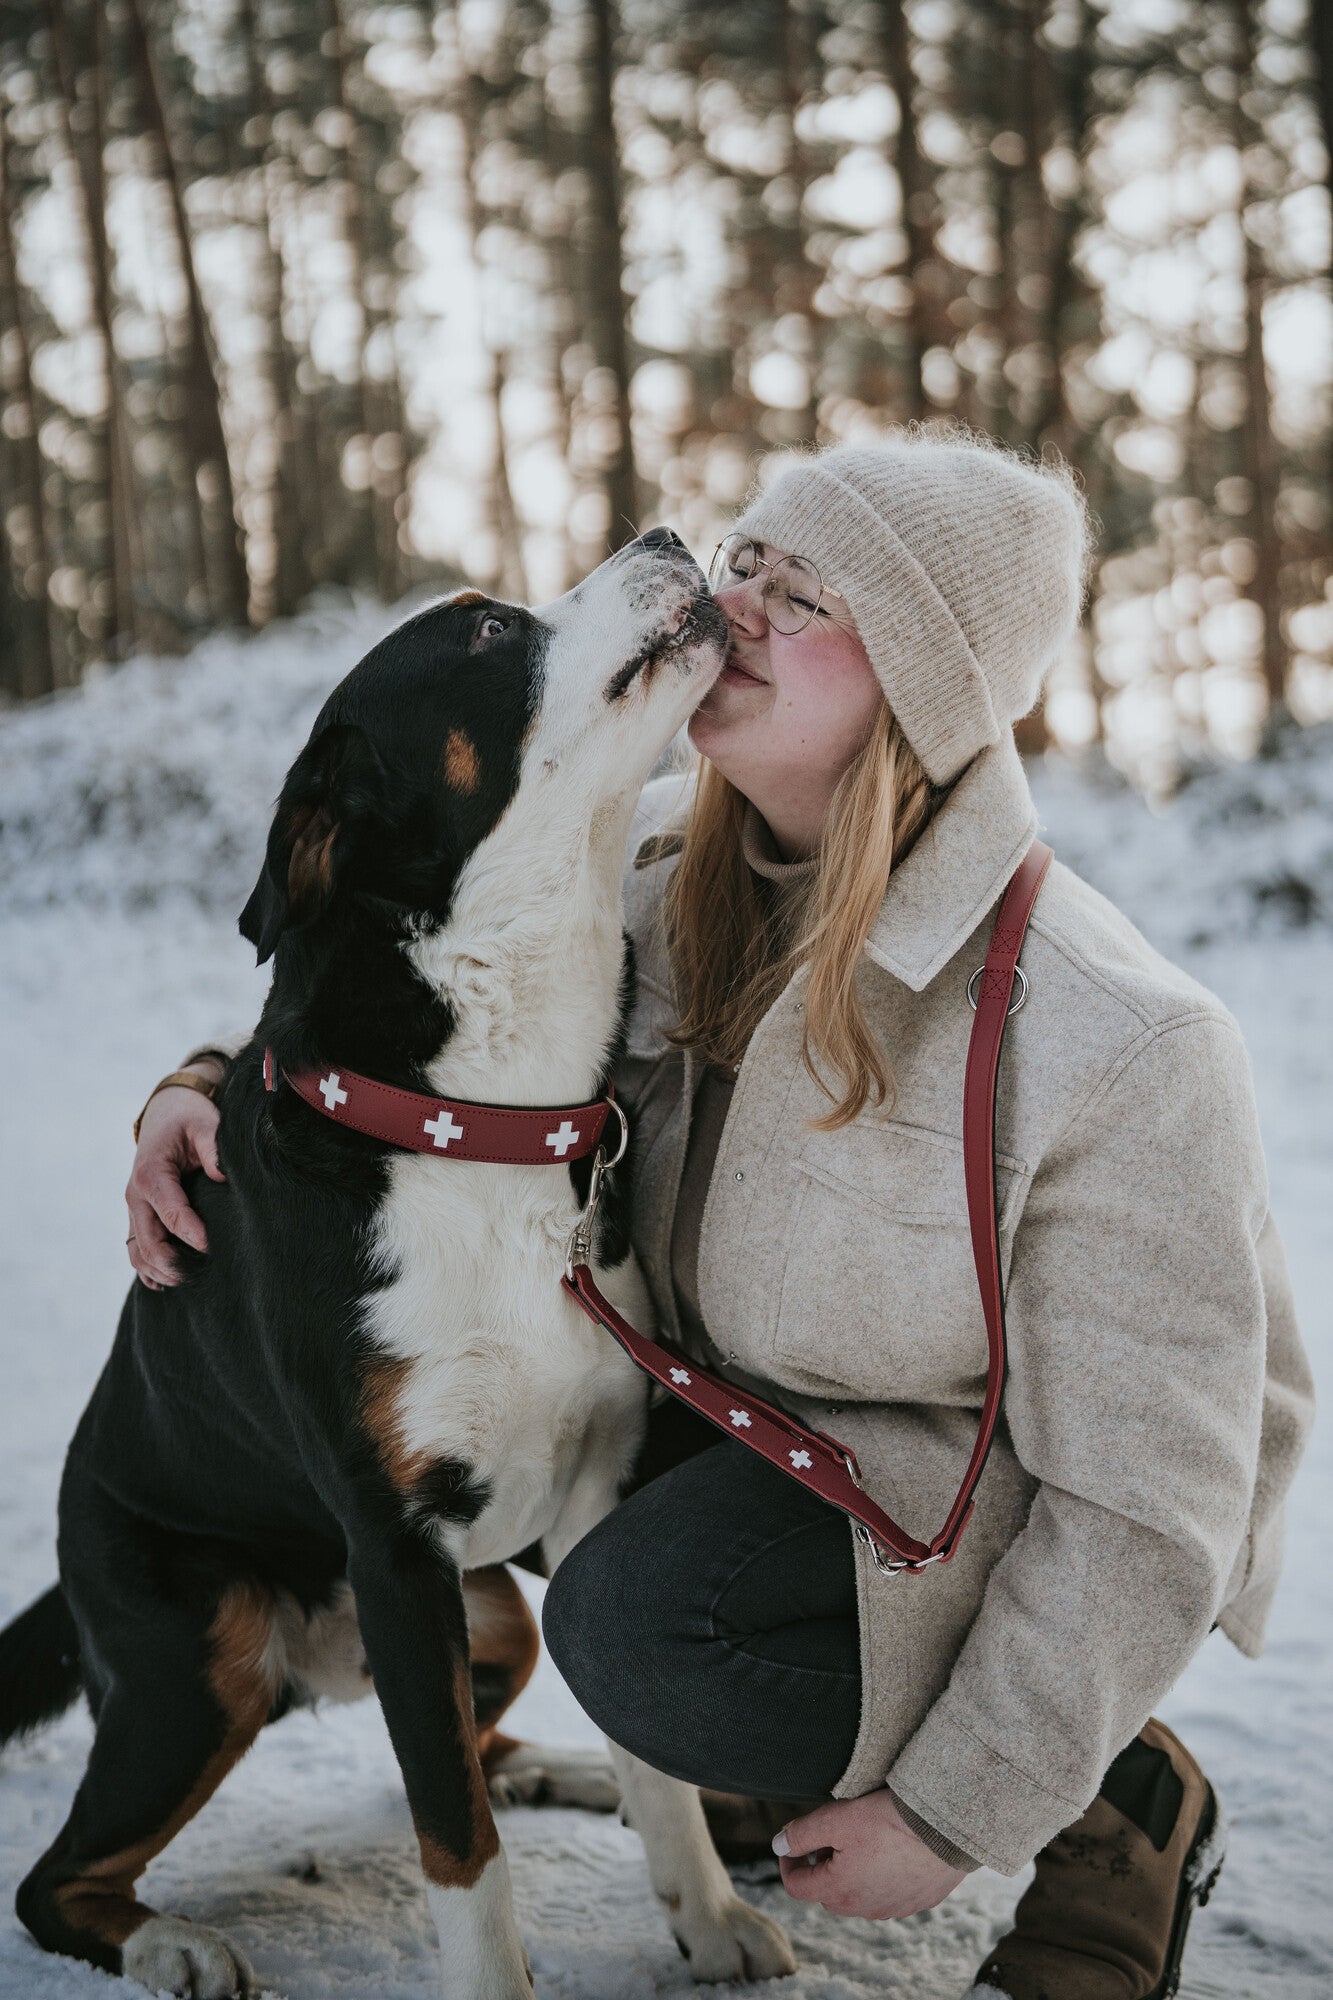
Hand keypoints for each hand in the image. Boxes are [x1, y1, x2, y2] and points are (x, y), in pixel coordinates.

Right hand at [124, 1064, 225, 1288]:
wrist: (167, 1113)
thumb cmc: (189, 1119)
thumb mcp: (204, 1124)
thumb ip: (213, 1148)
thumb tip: (223, 1174)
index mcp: (151, 1174)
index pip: (170, 1215)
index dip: (192, 1236)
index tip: (214, 1249)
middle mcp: (135, 1195)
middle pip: (149, 1243)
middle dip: (174, 1264)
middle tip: (204, 1276)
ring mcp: (134, 1208)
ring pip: (138, 1252)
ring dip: (159, 1271)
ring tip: (189, 1283)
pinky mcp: (138, 1216)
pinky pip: (135, 1250)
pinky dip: (148, 1270)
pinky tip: (166, 1284)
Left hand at [773, 1789, 966, 1920]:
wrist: (945, 1828)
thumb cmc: (888, 1821)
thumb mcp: (836, 1819)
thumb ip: (801, 1834)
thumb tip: (777, 1844)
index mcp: (838, 1892)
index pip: (796, 1887)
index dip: (788, 1862)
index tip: (793, 1843)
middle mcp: (863, 1909)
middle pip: (827, 1892)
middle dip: (822, 1865)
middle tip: (832, 1834)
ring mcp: (893, 1909)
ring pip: (858, 1894)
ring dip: (852, 1872)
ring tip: (863, 1838)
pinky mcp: (917, 1902)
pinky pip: (888, 1892)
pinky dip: (882, 1875)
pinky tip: (891, 1849)